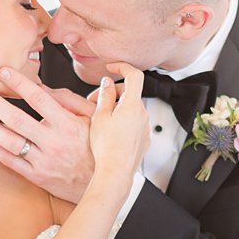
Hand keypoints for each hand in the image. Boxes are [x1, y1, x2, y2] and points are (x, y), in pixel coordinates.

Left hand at [0, 69, 103, 202]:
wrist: (103, 181)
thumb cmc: (96, 146)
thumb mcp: (94, 119)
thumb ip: (70, 101)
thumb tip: (43, 87)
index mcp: (68, 125)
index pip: (39, 99)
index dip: (19, 83)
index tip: (2, 71)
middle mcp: (54, 142)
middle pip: (16, 119)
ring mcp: (43, 160)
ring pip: (9, 141)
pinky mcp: (36, 175)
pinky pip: (10, 161)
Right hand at [88, 62, 149, 179]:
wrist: (116, 171)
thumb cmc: (106, 146)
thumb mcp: (99, 116)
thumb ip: (105, 96)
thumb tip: (108, 83)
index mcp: (133, 105)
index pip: (134, 75)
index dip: (122, 67)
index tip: (111, 67)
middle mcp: (143, 114)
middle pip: (129, 93)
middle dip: (112, 93)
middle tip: (93, 101)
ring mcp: (145, 127)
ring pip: (130, 108)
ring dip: (116, 107)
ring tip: (99, 119)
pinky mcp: (144, 138)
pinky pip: (134, 122)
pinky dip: (122, 120)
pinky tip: (109, 131)